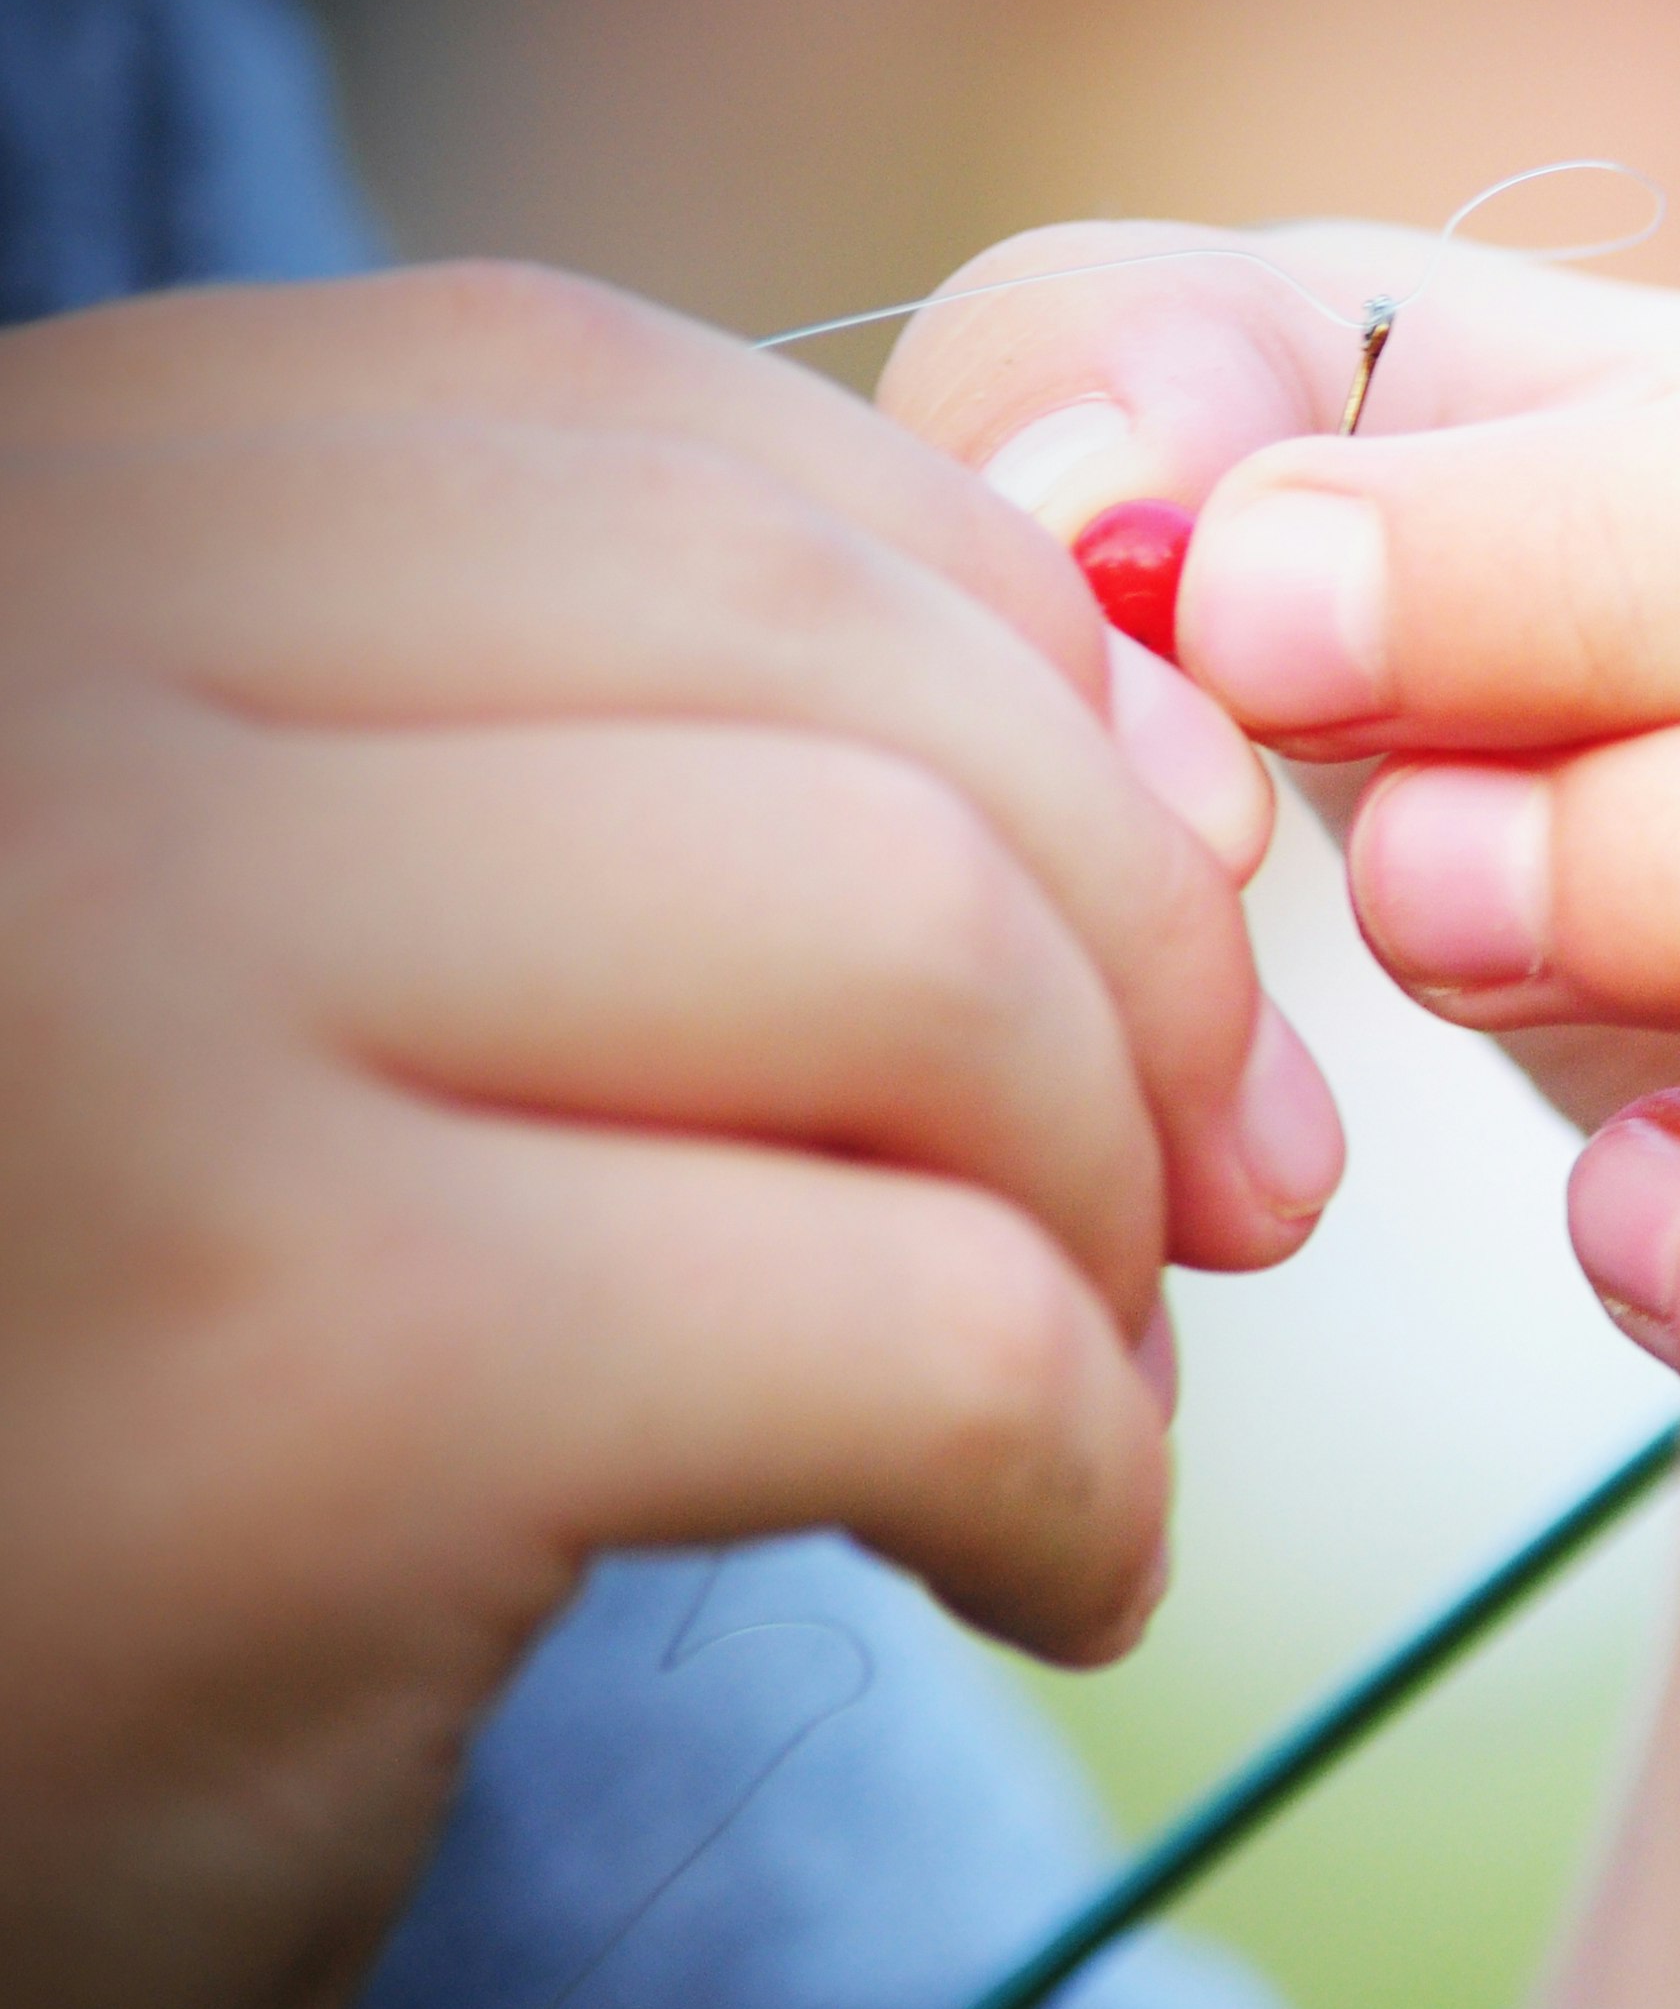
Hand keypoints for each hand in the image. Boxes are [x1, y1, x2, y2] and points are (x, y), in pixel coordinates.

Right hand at [0, 266, 1342, 2008]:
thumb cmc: (79, 1407)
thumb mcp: (265, 968)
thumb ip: (603, 755)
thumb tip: (1180, 716)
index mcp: (5, 536)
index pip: (624, 430)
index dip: (985, 637)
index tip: (1158, 879)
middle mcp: (13, 692)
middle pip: (811, 646)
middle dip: (1127, 913)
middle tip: (1229, 1177)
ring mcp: (121, 998)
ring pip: (912, 944)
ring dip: (1104, 1193)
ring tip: (1089, 1383)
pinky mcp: (295, 1377)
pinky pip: (922, 1329)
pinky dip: (1077, 1468)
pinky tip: (1045, 1579)